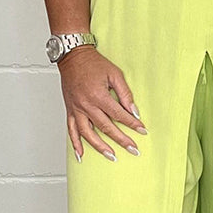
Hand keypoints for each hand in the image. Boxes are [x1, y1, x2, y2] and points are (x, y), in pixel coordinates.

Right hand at [58, 45, 147, 162]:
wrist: (72, 56)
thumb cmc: (92, 63)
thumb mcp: (114, 74)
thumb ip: (125, 93)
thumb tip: (134, 110)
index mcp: (98, 95)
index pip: (119, 115)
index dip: (132, 124)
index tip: (142, 131)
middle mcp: (86, 105)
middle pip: (106, 127)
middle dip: (121, 140)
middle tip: (133, 150)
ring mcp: (77, 109)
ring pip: (88, 134)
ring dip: (100, 147)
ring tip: (112, 156)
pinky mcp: (70, 110)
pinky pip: (71, 130)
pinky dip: (76, 144)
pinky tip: (81, 154)